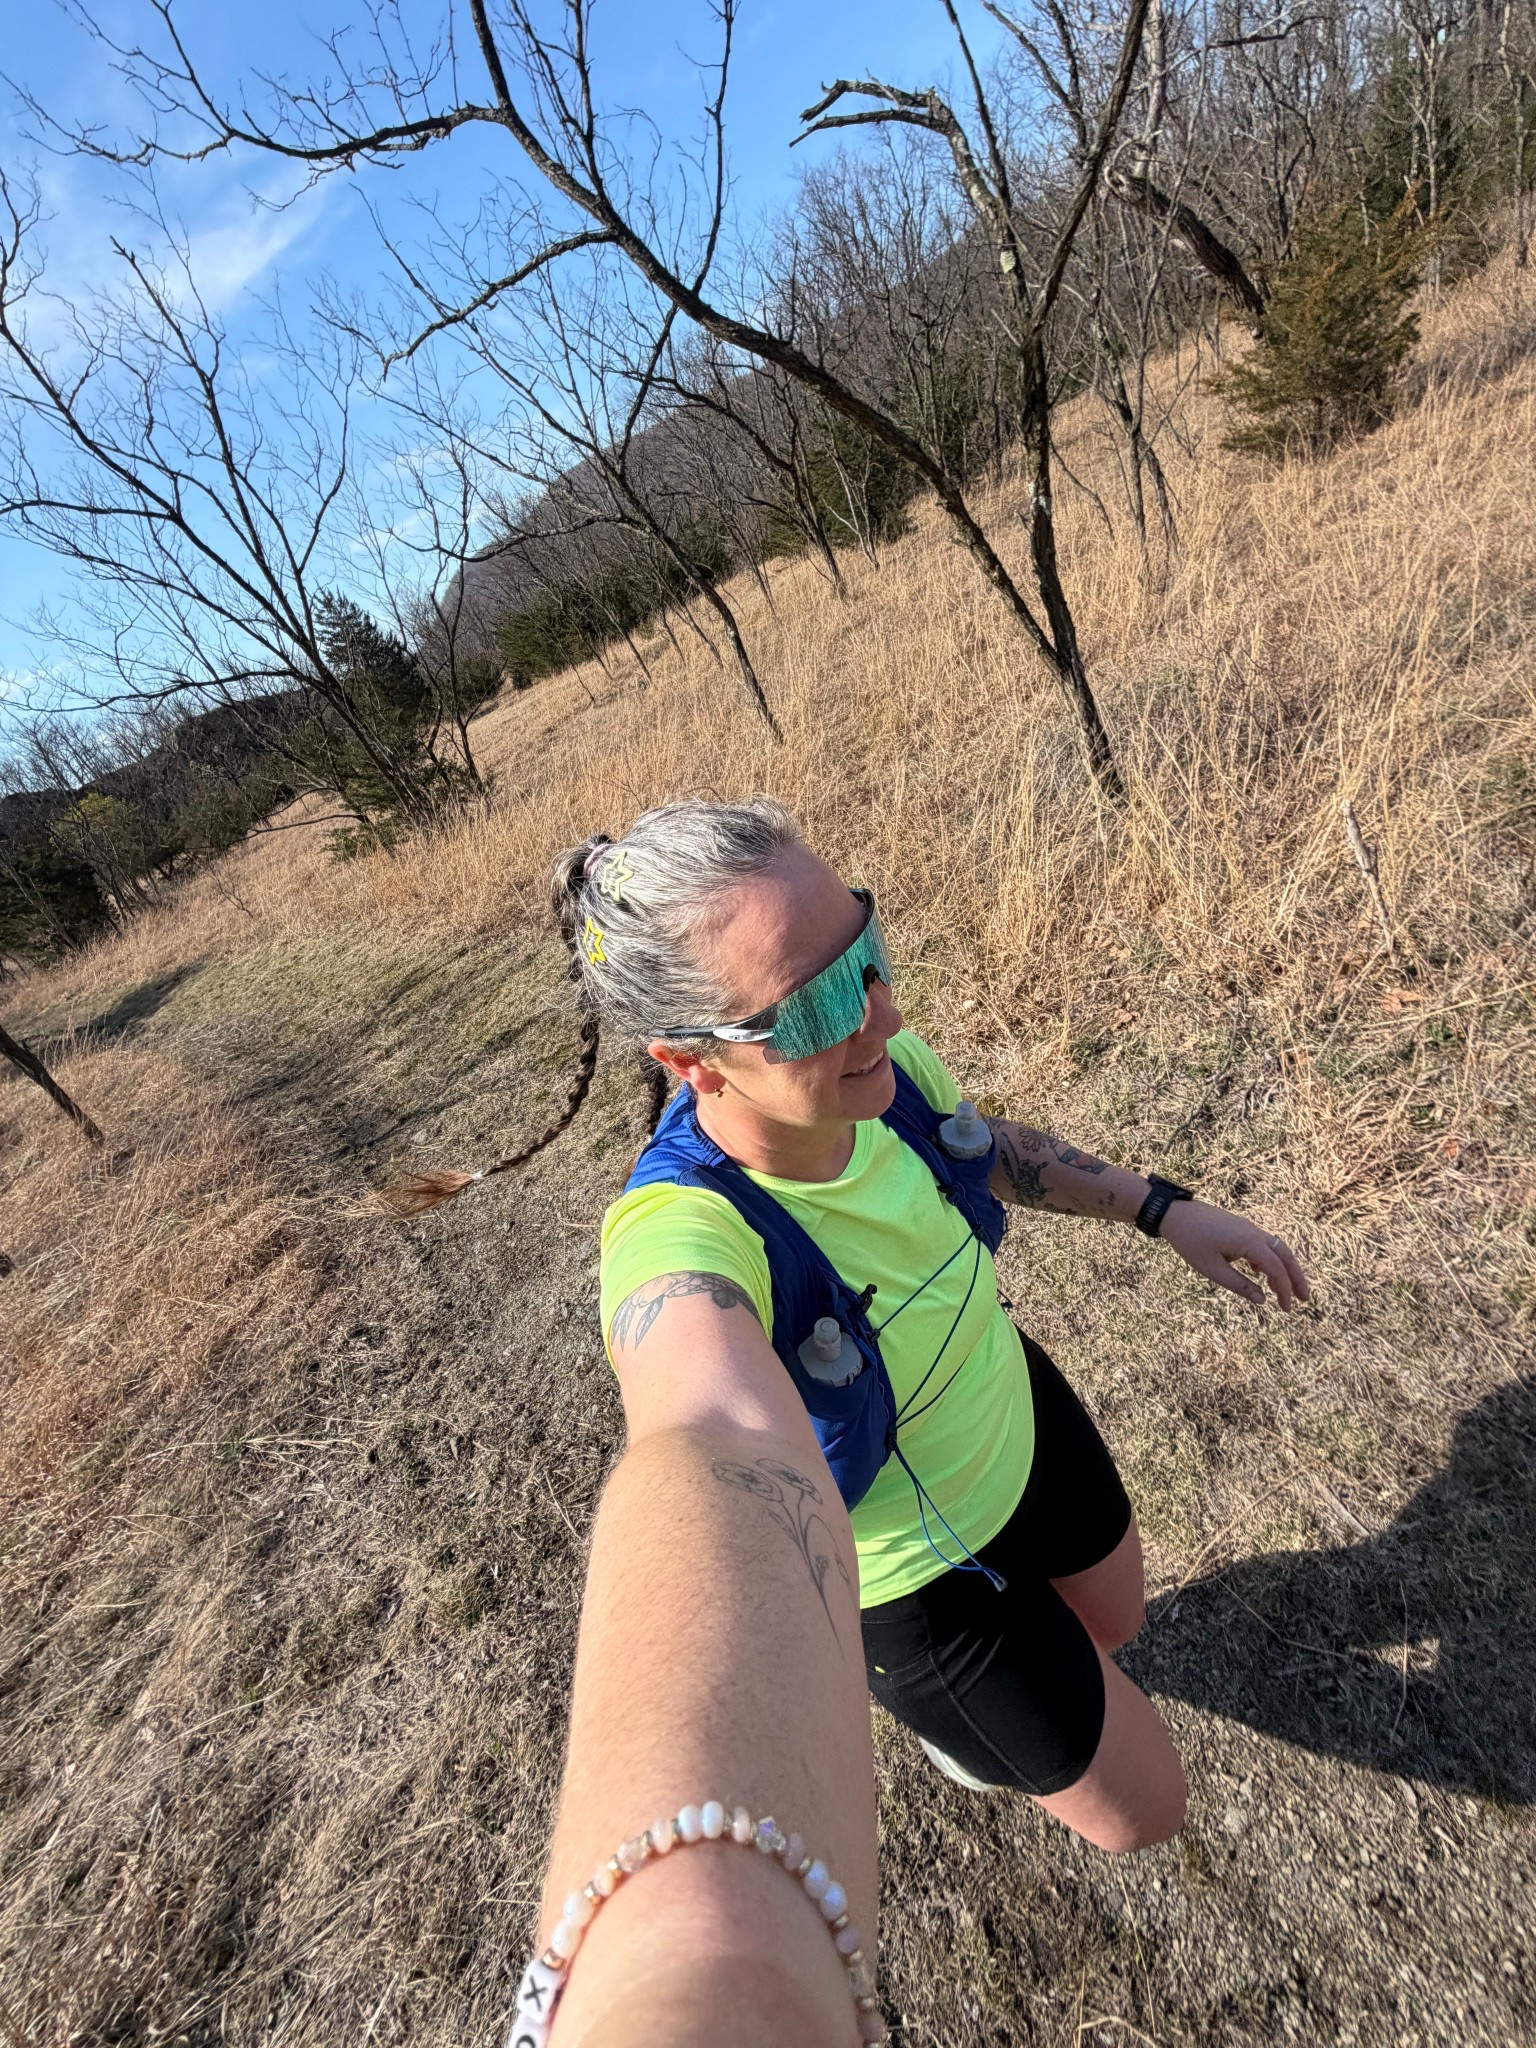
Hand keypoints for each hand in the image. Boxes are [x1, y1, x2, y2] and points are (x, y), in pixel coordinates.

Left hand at [1158, 1200, 1310, 1310]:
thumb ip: (1239, 1285)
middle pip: (1285, 1256)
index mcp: (1249, 1242)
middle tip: (1304, 1299)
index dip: (1284, 1290)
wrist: (1173, 1213)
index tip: (1287, 1309)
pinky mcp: (1240, 1227)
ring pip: (1276, 1248)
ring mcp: (1248, 1228)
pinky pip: (1262, 1244)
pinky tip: (1261, 1275)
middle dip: (1296, 1278)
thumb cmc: (1190, 1241)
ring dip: (1284, 1269)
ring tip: (1287, 1290)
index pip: (1276, 1270)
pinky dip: (1268, 1260)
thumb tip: (1262, 1300)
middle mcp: (1254, 1232)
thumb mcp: (1212, 1269)